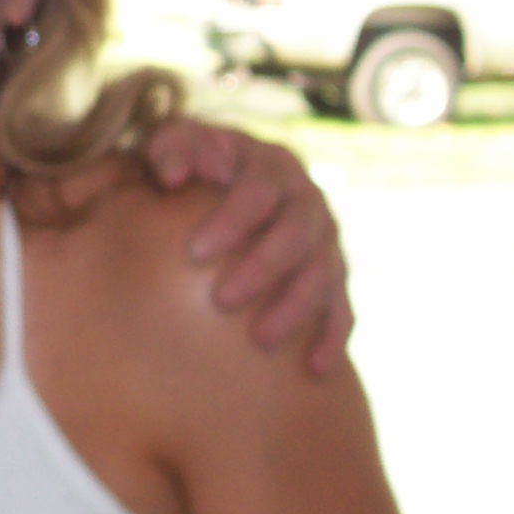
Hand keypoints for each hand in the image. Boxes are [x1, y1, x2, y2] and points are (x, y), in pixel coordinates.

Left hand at [142, 118, 350, 373]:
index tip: (195, 253)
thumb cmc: (192, 166)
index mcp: (272, 164)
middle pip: (297, 234)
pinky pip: (342, 307)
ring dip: (296, 308)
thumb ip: (171, 149)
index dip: (232, 220)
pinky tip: (315, 369)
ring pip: (324, 274)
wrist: (225, 182)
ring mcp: (325, 239)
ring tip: (260, 339)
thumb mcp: (177, 145)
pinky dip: (333, 336)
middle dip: (263, 268)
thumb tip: (175, 175)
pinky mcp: (334, 275)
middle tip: (222, 300)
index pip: (259, 191)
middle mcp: (307, 199)